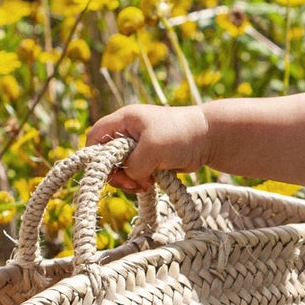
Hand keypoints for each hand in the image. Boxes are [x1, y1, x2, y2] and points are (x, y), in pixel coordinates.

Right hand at [83, 104, 209, 192]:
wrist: (210, 139)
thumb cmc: (180, 135)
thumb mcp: (152, 149)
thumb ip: (133, 165)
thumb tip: (130, 178)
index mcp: (124, 120)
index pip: (95, 136)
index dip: (94, 155)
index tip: (105, 172)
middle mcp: (129, 131)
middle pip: (107, 157)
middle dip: (117, 173)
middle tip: (132, 184)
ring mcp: (140, 145)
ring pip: (123, 168)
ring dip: (130, 180)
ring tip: (146, 184)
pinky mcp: (151, 158)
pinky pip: (137, 173)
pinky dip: (141, 181)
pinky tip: (151, 184)